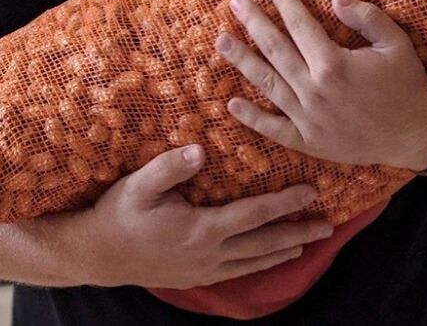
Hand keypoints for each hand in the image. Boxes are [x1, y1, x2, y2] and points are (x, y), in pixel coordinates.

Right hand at [80, 145, 333, 288]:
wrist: (98, 254)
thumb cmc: (120, 213)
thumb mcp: (139, 185)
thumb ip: (169, 167)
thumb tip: (199, 150)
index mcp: (202, 228)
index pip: (253, 214)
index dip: (284, 203)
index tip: (310, 191)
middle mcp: (210, 253)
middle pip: (264, 243)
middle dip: (298, 232)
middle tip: (328, 224)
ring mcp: (205, 268)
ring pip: (256, 261)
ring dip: (286, 250)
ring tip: (311, 242)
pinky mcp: (198, 275)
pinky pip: (241, 271)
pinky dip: (263, 264)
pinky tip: (275, 259)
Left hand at [216, 0, 426, 168]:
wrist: (420, 134)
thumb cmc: (409, 84)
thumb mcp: (395, 42)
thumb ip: (366, 17)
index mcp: (334, 64)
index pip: (301, 26)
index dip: (285, 3)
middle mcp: (315, 90)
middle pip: (275, 50)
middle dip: (253, 22)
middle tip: (235, 2)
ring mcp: (309, 119)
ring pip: (267, 85)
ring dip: (242, 61)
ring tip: (222, 41)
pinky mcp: (309, 142)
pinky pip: (274, 129)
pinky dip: (252, 118)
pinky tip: (232, 103)